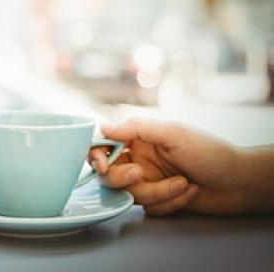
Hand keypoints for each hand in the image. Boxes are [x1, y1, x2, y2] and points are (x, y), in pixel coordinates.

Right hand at [89, 118, 247, 215]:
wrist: (240, 183)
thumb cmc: (211, 153)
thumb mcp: (173, 134)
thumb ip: (136, 128)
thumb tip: (104, 127)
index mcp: (140, 139)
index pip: (105, 144)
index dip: (96, 155)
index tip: (102, 163)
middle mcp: (140, 160)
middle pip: (110, 174)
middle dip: (123, 177)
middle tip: (140, 174)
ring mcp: (148, 182)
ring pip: (130, 194)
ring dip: (157, 191)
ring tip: (183, 183)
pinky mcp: (159, 201)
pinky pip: (150, 207)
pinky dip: (170, 202)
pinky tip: (189, 192)